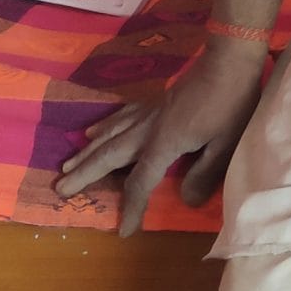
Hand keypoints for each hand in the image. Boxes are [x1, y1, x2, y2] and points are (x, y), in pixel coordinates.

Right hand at [55, 42, 265, 236]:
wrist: (230, 60)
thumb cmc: (231, 104)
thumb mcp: (225, 144)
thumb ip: (205, 174)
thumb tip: (185, 201)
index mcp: (164, 144)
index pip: (141, 182)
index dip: (132, 207)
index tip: (124, 230)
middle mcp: (147, 129)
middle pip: (110, 156)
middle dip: (85, 175)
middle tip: (60, 189)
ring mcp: (148, 111)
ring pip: (109, 135)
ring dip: (87, 153)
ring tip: (67, 167)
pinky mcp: (155, 100)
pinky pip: (120, 116)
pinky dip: (104, 126)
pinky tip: (93, 132)